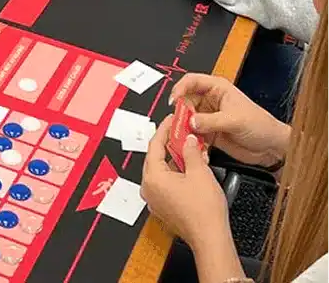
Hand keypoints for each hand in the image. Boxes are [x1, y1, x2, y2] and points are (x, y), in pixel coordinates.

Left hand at [141, 115, 231, 249]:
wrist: (211, 239)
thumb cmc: (204, 212)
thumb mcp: (199, 172)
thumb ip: (191, 151)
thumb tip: (188, 141)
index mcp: (153, 177)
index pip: (155, 144)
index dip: (165, 130)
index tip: (172, 121)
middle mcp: (149, 189)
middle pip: (155, 157)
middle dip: (170, 144)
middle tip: (181, 133)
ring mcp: (155, 200)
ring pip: (161, 171)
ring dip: (174, 159)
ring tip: (188, 150)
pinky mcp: (163, 208)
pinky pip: (165, 184)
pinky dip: (175, 174)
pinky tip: (188, 169)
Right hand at [170, 74, 289, 167]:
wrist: (272, 148)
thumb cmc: (261, 126)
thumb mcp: (235, 120)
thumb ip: (211, 121)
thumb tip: (190, 121)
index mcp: (217, 89)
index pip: (191, 81)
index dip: (180, 88)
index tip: (174, 101)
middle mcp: (210, 101)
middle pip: (186, 101)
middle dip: (181, 113)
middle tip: (180, 124)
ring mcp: (209, 118)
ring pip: (187, 119)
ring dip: (184, 128)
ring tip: (185, 137)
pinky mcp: (209, 133)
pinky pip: (193, 134)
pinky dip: (191, 140)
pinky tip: (195, 146)